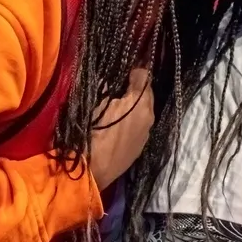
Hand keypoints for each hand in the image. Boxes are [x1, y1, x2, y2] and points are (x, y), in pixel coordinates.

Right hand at [88, 68, 153, 188]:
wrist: (91, 170)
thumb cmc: (91, 133)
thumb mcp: (96, 103)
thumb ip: (106, 86)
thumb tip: (110, 77)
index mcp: (141, 103)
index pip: (145, 76)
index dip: (134, 70)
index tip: (124, 70)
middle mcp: (149, 117)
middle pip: (147, 95)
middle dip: (135, 89)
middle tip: (119, 86)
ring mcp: (146, 134)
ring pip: (144, 112)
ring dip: (134, 106)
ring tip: (118, 105)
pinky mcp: (140, 147)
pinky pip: (139, 127)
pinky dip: (131, 121)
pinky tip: (119, 124)